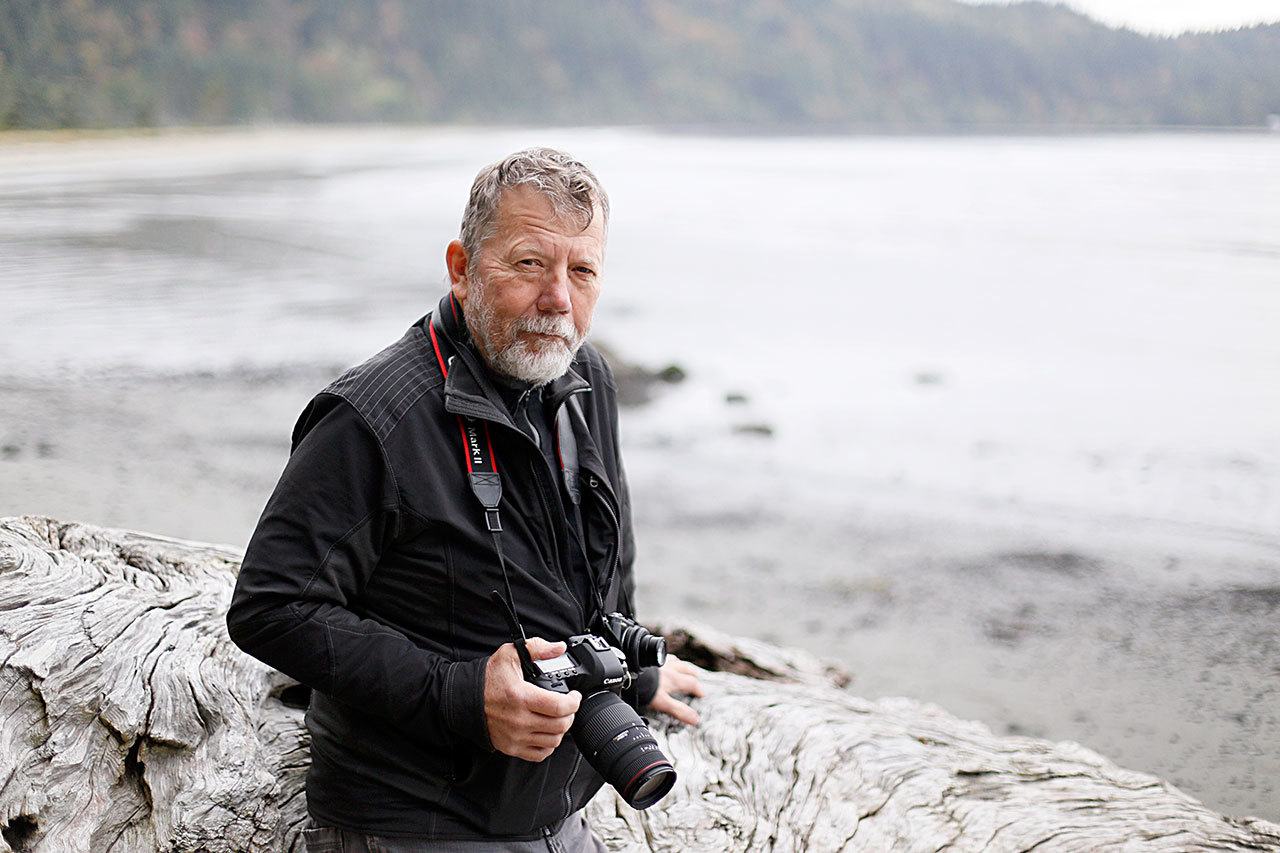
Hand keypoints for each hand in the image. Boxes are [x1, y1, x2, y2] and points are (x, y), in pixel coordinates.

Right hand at [484, 637, 581, 761]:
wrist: (466, 698)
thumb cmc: (488, 679)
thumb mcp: (510, 655)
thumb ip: (537, 648)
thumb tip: (558, 648)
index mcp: (522, 697)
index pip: (560, 707)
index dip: (574, 702)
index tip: (574, 696)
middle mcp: (520, 720)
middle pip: (560, 726)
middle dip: (570, 715)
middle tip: (568, 706)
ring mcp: (516, 736)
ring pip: (553, 741)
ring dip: (561, 729)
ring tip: (558, 718)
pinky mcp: (511, 747)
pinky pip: (539, 754)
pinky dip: (548, 745)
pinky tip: (546, 732)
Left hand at [649, 655, 704, 725]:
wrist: (629, 673)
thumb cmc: (644, 686)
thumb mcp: (663, 702)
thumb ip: (679, 710)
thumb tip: (695, 720)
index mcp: (673, 679)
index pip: (691, 683)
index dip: (697, 689)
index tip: (701, 693)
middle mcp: (668, 669)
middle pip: (685, 669)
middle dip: (691, 673)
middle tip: (695, 676)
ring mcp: (658, 662)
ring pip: (673, 660)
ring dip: (679, 663)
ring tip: (680, 665)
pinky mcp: (648, 658)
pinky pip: (660, 655)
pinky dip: (664, 657)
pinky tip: (660, 659)